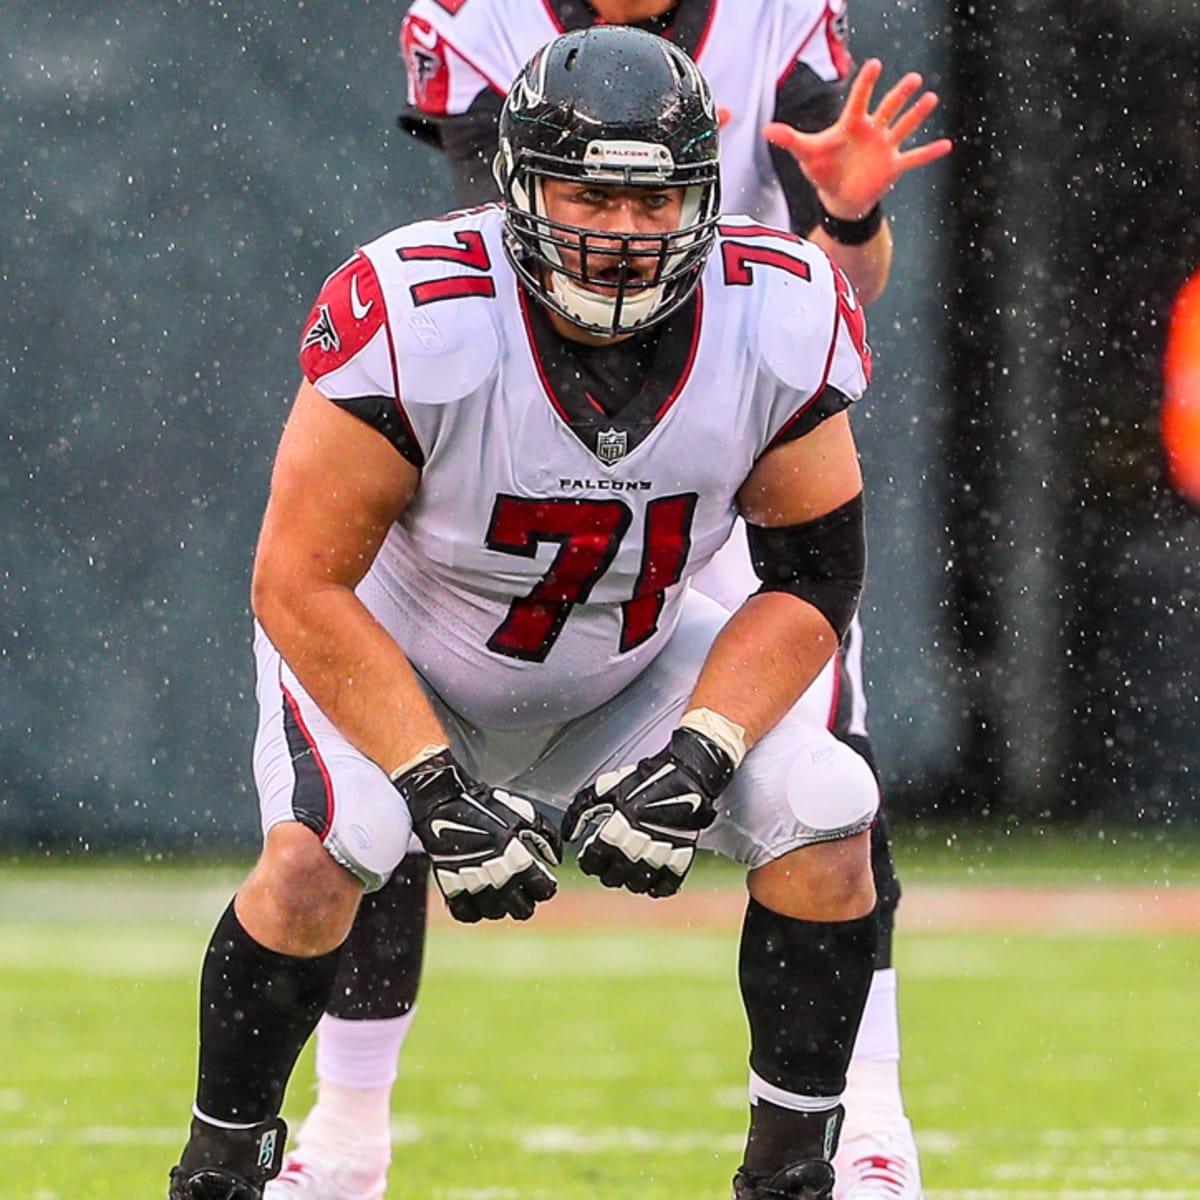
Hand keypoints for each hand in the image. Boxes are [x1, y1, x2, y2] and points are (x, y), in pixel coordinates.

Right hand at [394, 751, 560, 922]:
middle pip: (522, 910)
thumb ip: (546, 836)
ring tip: (502, 894)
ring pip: (495, 913)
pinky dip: (474, 912)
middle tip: (524, 891)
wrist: (445, 803)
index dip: (546, 887)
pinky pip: (465, 914)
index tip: (543, 881)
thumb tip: (555, 859)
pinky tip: (479, 900)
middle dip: (527, 902)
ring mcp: (472, 883)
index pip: (542, 890)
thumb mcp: (524, 814)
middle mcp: (495, 875)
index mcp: (516, 857)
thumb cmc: (485, 806)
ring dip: (502, 906)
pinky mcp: (450, 887)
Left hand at [562, 727, 734, 897]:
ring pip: (639, 882)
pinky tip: (651, 883)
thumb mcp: (605, 788)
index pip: (595, 859)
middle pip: (615, 876)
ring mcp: (663, 848)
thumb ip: (581, 811)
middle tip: (607, 866)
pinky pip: (669, 883)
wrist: (685, 773)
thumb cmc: (644, 780)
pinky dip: (659, 888)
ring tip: (627, 872)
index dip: (588, 862)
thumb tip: (569, 835)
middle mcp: (640, 839)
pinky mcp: (683, 853)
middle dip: (606, 874)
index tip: (589, 857)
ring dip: (629, 882)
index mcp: (619, 823)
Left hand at [763, 58, 952, 220]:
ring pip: (903, 127)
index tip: (875, 65)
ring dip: (916, 115)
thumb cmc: (822, 169)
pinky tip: (946, 144)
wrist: (839, 197)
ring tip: (931, 98)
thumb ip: (789, 139)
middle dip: (899, 95)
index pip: (859, 100)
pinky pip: (914, 158)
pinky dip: (929, 152)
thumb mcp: (806, 154)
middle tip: (913, 78)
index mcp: (851, 124)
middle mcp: (872, 131)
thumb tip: (766, 130)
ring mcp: (885, 147)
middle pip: (887, 108)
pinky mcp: (893, 166)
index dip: (866, 84)